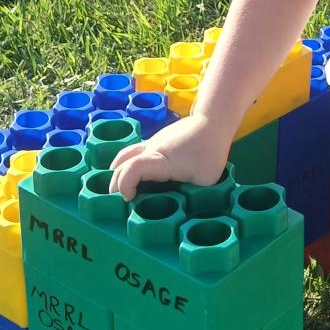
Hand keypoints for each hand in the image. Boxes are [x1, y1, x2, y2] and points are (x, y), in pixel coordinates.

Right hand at [108, 114, 231, 200]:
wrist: (212, 121)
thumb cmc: (210, 152)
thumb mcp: (206, 181)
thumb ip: (190, 196)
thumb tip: (178, 208)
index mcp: (162, 160)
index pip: (132, 169)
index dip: (124, 185)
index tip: (130, 198)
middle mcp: (151, 149)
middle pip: (121, 164)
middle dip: (116, 184)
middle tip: (120, 200)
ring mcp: (151, 143)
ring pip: (124, 155)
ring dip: (118, 172)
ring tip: (120, 189)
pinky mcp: (155, 141)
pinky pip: (133, 153)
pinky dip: (127, 165)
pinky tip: (135, 178)